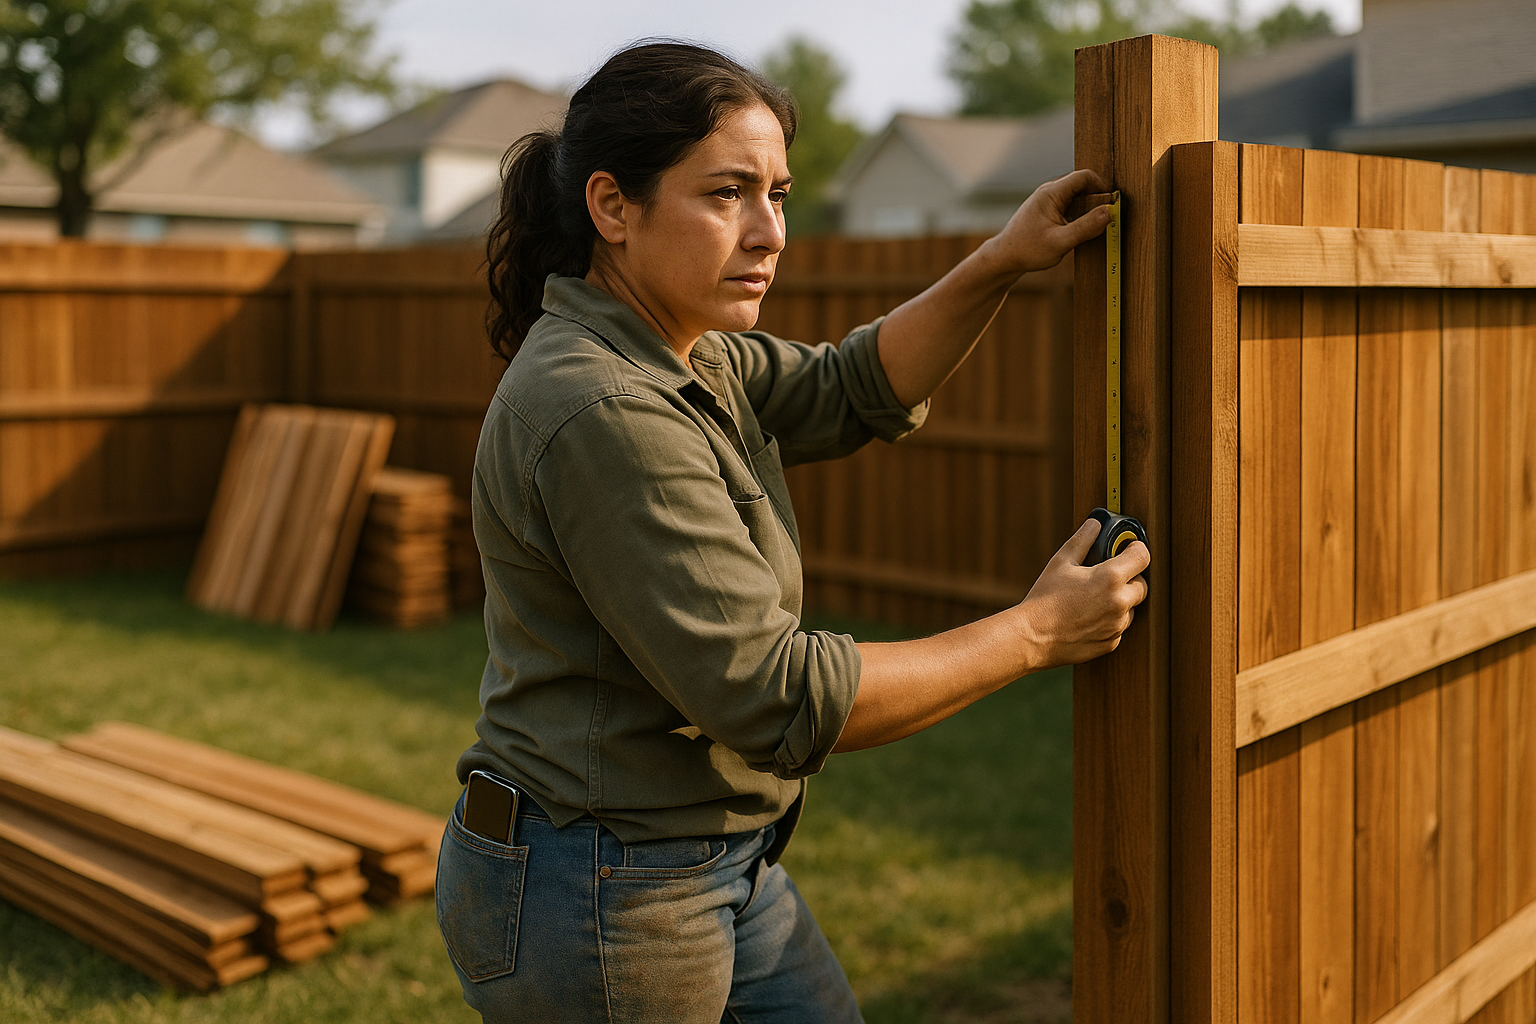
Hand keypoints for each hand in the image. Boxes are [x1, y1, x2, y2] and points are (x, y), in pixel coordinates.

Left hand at [981, 169, 1112, 276]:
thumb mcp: (1060, 242)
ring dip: (1087, 208)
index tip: (1111, 205)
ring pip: (1076, 196)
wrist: (1004, 258)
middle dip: (1096, 199)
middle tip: (1105, 219)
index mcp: (1051, 193)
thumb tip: (1109, 213)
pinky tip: (1079, 231)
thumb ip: (1085, 227)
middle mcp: (1049, 191)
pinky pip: (1069, 205)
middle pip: (1082, 184)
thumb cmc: (1027, 250)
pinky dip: (1078, 214)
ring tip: (1092, 227)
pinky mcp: (1046, 210)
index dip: (1102, 187)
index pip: (1085, 176)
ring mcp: (1047, 200)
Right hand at [1015, 516, 1148, 665]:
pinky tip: (1087, 617)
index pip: (1142, 556)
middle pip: (1142, 585)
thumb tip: (1095, 524)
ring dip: (1119, 601)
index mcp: (1110, 578)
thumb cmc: (1044, 599)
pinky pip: (1118, 627)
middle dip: (1129, 578)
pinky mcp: (1111, 643)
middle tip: (1106, 576)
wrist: (1032, 637)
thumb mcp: (1061, 562)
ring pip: (1130, 608)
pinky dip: (1109, 621)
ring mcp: (1117, 625)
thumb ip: (1082, 540)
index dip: (1136, 549)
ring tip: (1091, 599)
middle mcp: (1120, 602)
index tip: (1129, 548)